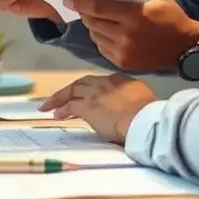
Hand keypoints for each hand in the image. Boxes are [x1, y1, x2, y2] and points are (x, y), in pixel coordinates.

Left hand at [39, 73, 157, 143]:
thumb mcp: (143, 97)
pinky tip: (57, 114)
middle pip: (81, 83)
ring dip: (59, 98)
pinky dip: (62, 110)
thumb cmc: (149, 112)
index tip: (83, 93)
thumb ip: (132, 96)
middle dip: (69, 89)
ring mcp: (93, 94)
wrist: (143, 119)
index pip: (99, 81)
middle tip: (59, 96)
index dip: (89, 87)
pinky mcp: (86, 107)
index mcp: (118, 80)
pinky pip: (70, 106)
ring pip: (71, 92)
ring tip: (49, 105)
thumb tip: (129, 103)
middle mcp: (103, 83)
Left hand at [65, 0, 198, 70]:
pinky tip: (107, 33)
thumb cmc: (170, 16)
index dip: (80, 3)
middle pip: (93, 22)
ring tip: (96, 19)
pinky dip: (101, 39)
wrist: (187, 47)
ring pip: (95, 35)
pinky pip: (102, 48)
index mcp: (134, 16)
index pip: (98, 8)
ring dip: (92, 26)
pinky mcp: (124, 63)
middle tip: (82, 7)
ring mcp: (124, 51)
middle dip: (85, 13)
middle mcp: (126, 35)